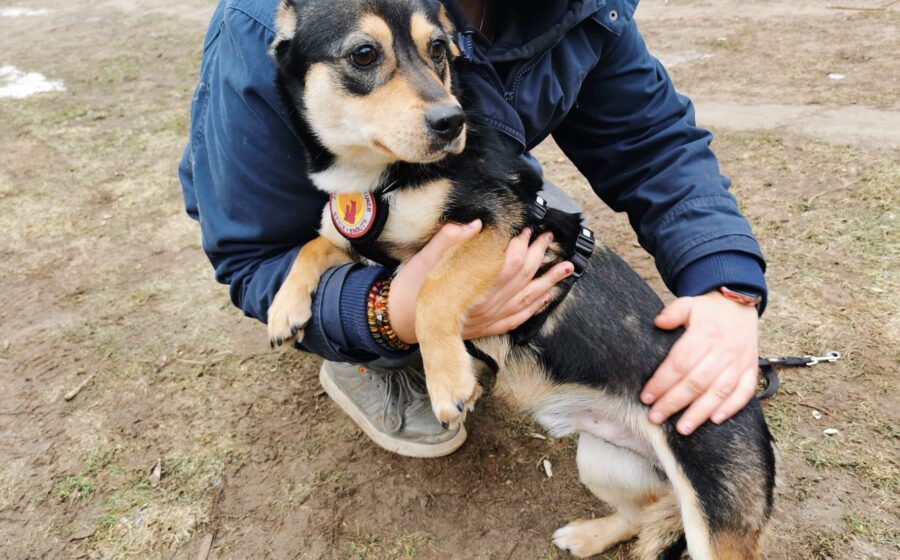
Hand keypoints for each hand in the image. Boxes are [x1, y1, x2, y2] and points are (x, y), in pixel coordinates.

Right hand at [389, 221, 573, 343]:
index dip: (521, 245)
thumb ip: (449, 239)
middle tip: (547, 237)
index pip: (507, 264)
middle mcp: (484, 305)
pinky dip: (534, 307)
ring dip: (548, 282)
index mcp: (471, 286)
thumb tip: (474, 223)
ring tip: (566, 267)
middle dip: (538, 256)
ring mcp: (488, 319)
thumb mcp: (424, 259)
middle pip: (522, 278)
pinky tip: (546, 297)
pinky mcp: (486, 328)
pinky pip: (518, 318)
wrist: (399, 321)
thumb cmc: (411, 288)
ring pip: (526, 299)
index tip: (526, 229)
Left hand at [641, 291, 759, 434]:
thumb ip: (672, 313)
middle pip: (696, 382)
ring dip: (700, 412)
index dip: (662, 382)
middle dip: (674, 402)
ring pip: (719, 392)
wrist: (739, 303)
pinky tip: (714, 420)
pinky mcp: (751, 369)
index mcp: (706, 334)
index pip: (680, 363)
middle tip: (656, 417)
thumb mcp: (688, 303)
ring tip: (682, 428)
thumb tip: (658, 323)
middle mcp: (724, 350)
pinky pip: (744, 393)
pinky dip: (731, 407)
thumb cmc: (708, 310)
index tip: (647, 397)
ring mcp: (740, 362)